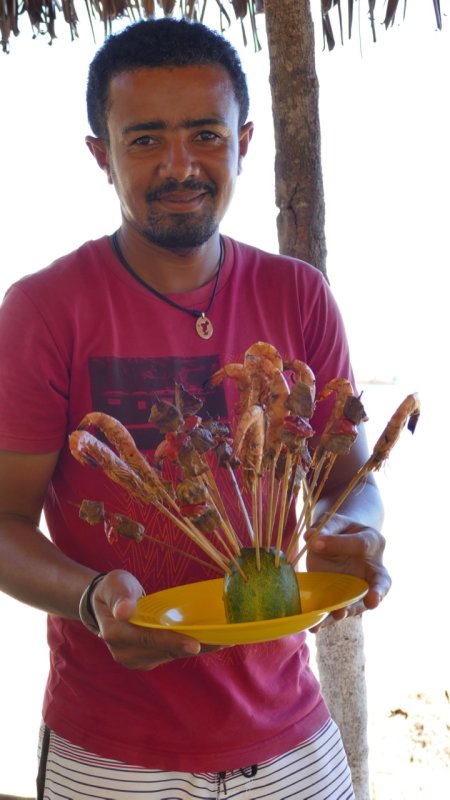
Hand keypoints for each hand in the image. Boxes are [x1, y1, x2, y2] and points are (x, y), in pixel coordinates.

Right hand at [90, 569, 221, 668]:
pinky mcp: (147, 660)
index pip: (147, 638)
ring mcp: (135, 659)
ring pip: (170, 654)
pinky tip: (209, 642)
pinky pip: (171, 654)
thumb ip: (120, 596)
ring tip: (222, 641)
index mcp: (115, 632)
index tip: (195, 644)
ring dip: (196, 649)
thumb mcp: (115, 584)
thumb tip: (124, 610)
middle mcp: (124, 652)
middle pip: (164, 650)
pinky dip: (189, 648)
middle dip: (193, 646)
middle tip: (223, 641)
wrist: (106, 604)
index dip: (172, 641)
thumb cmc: (113, 589)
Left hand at [304, 512, 391, 626]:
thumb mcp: (334, 521)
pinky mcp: (341, 598)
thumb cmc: (339, 529)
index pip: (361, 544)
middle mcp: (372, 569)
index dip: (340, 544)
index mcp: (373, 542)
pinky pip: (337, 610)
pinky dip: (326, 620)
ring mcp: (358, 587)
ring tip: (338, 614)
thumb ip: (325, 528)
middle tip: (373, 601)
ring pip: (359, 603)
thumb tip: (311, 537)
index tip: (315, 543)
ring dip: (348, 609)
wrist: (336, 539)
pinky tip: (314, 626)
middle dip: (378, 592)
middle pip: (380, 582)